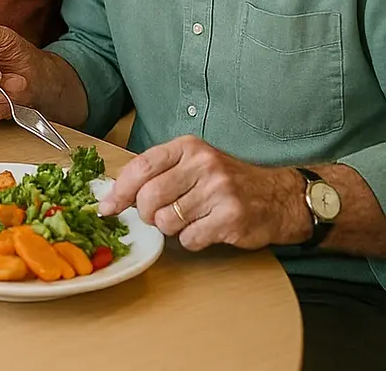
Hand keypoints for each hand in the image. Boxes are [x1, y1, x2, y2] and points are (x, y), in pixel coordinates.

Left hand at [98, 136, 311, 249]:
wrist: (279, 197)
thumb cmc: (226, 182)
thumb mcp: (193, 164)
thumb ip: (157, 173)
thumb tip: (114, 197)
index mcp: (188, 147)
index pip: (140, 167)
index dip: (119, 191)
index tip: (107, 207)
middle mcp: (203, 165)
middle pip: (149, 197)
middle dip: (146, 214)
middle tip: (159, 216)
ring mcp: (219, 191)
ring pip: (167, 221)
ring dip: (171, 229)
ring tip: (189, 220)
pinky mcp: (231, 218)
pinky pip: (190, 239)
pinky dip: (191, 240)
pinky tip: (206, 229)